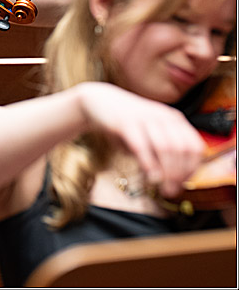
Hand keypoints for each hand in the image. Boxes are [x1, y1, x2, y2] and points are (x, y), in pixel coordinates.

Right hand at [75, 82, 206, 197]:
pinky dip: (148, 164)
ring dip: (167, 172)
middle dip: (180, 174)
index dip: (192, 168)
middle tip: (172, 190)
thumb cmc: (126, 124)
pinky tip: (149, 177)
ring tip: (163, 188)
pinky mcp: (125, 122)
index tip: (183, 183)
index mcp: (174, 119)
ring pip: (166, 148)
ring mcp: (145, 118)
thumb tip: (172, 180)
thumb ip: (160, 155)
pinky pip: (142, 146)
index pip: (194, 146)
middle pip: (182, 149)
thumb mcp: (149, 136)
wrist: (98, 102)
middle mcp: (163, 116)